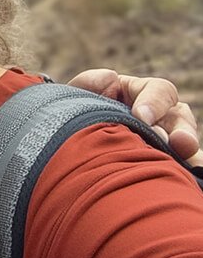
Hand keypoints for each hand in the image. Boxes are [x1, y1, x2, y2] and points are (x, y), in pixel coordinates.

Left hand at [67, 68, 201, 165]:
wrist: (69, 141)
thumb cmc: (79, 111)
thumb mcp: (79, 93)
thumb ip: (90, 82)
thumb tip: (110, 77)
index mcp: (142, 93)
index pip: (160, 91)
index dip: (154, 103)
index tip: (141, 116)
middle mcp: (161, 116)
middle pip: (181, 120)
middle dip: (183, 131)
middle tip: (177, 143)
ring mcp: (164, 141)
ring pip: (186, 146)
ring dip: (189, 154)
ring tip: (187, 164)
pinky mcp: (161, 163)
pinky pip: (179, 168)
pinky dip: (183, 172)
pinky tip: (184, 179)